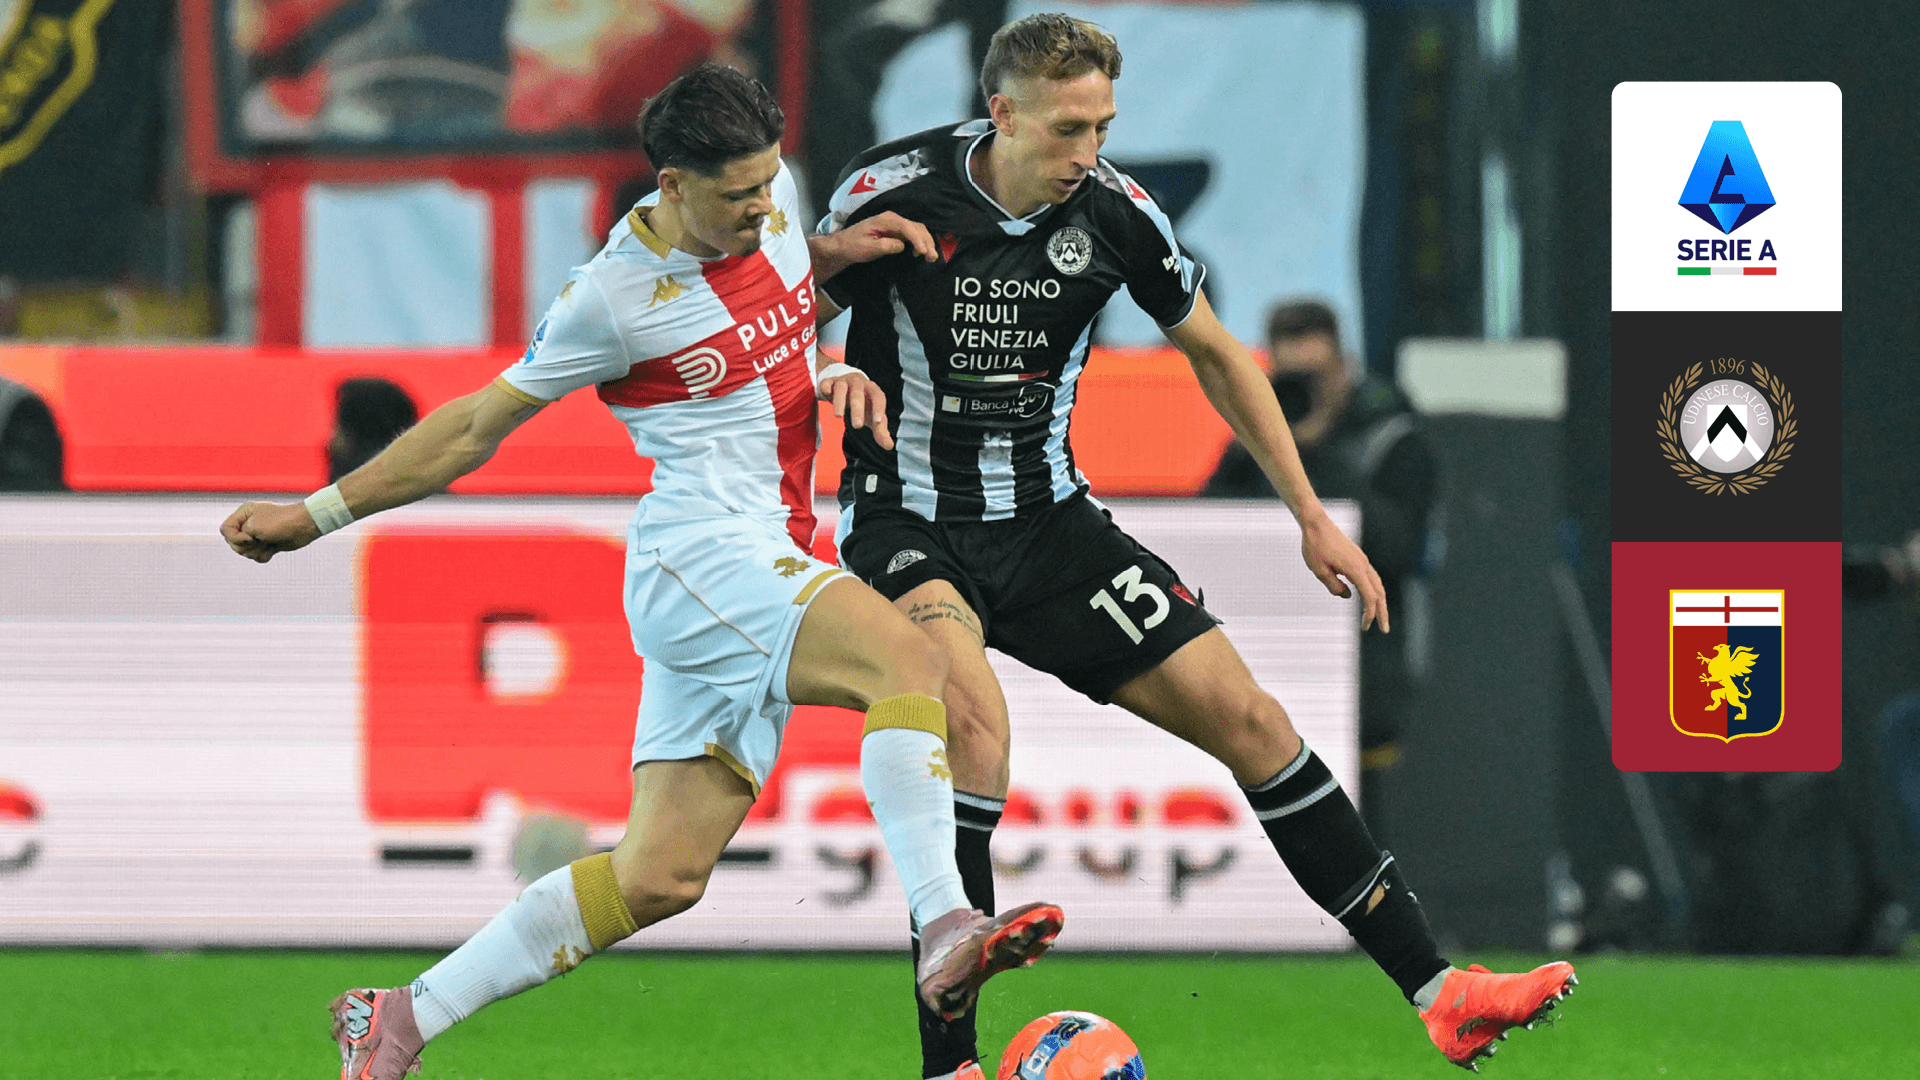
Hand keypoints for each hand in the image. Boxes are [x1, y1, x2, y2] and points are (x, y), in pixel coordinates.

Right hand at [221, 501, 321, 562]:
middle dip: (247, 546)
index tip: (250, 537)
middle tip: (260, 540)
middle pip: (233, 544)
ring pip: (245, 552)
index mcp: (243, 514)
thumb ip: (238, 536)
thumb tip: (242, 545)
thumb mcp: (254, 527)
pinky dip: (264, 556)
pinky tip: (273, 549)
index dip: (234, 538)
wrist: (304, 526)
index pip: (225, 530)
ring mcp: (257, 535)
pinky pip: (256, 557)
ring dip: (257, 551)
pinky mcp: (267, 545)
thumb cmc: (280, 522)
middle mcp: (248, 524)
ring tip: (269, 542)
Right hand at [819, 366, 893, 449]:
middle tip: (858, 426)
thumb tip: (889, 446)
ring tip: (838, 416)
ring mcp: (843, 382)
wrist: (847, 384)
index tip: (877, 422)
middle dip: (858, 409)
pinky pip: (827, 383)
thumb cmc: (863, 402)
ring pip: (842, 387)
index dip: (879, 408)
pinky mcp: (829, 382)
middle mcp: (858, 384)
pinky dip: (826, 388)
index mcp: (872, 390)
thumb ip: (880, 430)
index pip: (878, 397)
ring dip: (840, 401)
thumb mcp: (871, 416)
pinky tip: (826, 394)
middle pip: (858, 393)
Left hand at [828, 210, 938, 267]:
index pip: (906, 226)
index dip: (917, 239)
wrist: (843, 245)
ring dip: (926, 242)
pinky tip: (920, 253)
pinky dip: (920, 243)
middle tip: (932, 258)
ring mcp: (895, 224)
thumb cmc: (853, 246)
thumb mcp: (868, 248)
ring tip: (930, 257)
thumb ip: (886, 245)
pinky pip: (912, 234)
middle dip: (926, 241)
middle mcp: (892, 219)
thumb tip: (902, 245)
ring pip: (917, 230)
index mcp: (885, 220)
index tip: (923, 252)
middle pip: (916, 227)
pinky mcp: (896, 231)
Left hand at [1300, 514, 1388, 631]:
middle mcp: (1363, 564)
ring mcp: (1362, 560)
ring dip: (1379, 602)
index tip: (1365, 626)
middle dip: (1382, 612)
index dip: (1370, 613)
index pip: (1369, 597)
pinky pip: (1370, 577)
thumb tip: (1347, 596)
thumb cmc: (1315, 546)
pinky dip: (1373, 590)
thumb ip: (1334, 586)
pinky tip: (1368, 598)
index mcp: (1356, 569)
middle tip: (1384, 629)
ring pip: (1377, 584)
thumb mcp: (1320, 571)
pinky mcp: (1357, 557)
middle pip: (1379, 592)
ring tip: (1378, 617)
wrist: (1316, 523)